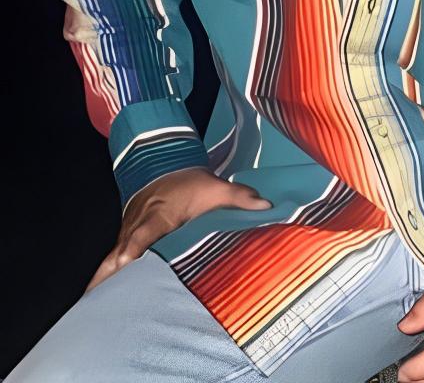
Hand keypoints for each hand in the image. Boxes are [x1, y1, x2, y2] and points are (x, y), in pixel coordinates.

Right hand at [84, 167, 271, 292]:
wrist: (162, 166)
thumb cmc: (190, 182)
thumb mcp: (216, 187)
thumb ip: (239, 197)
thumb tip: (266, 206)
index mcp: (159, 214)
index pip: (144, 232)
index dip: (135, 247)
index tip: (127, 262)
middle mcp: (137, 226)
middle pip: (120, 253)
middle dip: (112, 278)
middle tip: (106, 307)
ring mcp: (126, 235)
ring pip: (110, 262)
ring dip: (104, 284)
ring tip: (98, 316)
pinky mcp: (123, 242)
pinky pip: (110, 264)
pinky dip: (104, 282)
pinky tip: (100, 307)